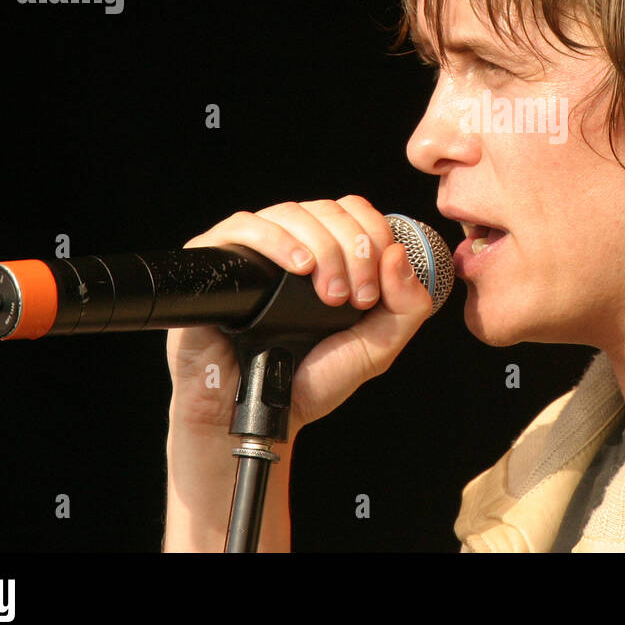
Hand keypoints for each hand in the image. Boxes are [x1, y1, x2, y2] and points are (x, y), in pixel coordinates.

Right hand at [163, 196, 436, 550]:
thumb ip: (406, 308)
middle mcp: (294, 245)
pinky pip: (246, 224)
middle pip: (329, 209)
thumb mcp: (376, 348)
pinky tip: (299, 266)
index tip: (374, 290)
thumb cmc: (311, 380)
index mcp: (330, 255)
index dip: (375, 237)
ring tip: (329, 294)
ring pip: (294, 212)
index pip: (357, 213)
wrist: (260, 414)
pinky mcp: (218, 258)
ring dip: (323, 247)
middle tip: (354, 298)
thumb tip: (399, 254)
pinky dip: (278, 240)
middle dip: (353, 249)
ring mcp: (255, 249)